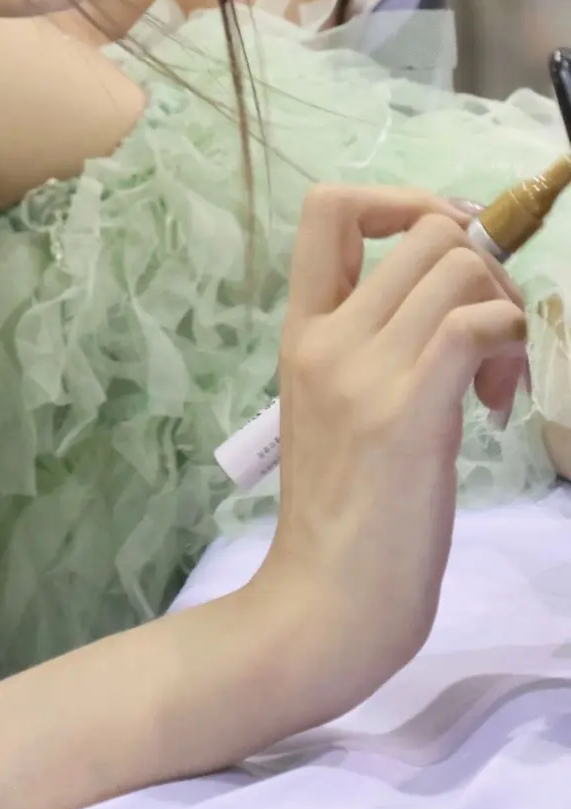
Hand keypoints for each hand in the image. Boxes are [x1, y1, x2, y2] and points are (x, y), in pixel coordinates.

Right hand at [254, 186, 526, 725]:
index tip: (444, 256)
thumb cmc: (336, 523)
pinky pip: (478, 324)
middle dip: (484, 267)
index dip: (402, 201)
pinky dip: (508, 345)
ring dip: (504, 311)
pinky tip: (497, 405)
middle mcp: (328, 336)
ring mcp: (365, 370)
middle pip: (426, 228)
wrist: (322, 606)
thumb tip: (447, 310)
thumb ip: (371, 352)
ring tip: (496, 383)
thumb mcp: (335, 412)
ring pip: (460, 266)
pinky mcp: (409, 411)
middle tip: (490, 341)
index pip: (328, 207)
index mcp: (301, 332)